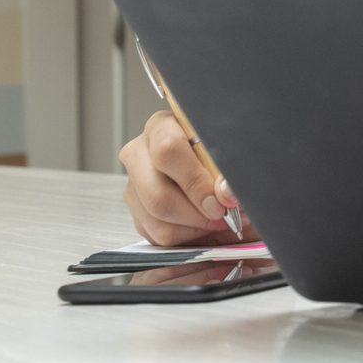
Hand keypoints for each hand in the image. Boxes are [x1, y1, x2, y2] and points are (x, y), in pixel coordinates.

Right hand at [117, 110, 244, 246]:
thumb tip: (225, 194)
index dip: (196, 181)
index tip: (221, 200)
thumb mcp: (228, 152)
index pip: (168, 151)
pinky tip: (203, 224)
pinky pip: (156, 234)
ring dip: (193, 227)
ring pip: (155, 218)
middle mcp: (140, 153)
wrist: (214, 165)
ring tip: (218, 221)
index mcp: (161, 127)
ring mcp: (134, 183)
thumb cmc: (220, 154)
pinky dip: (185, 236)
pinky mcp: (136, 209)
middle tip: (221, 216)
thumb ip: (228, 171)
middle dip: (195, 212)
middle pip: (156, 194)